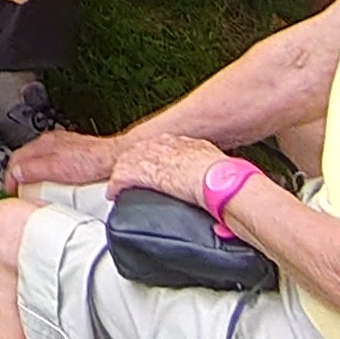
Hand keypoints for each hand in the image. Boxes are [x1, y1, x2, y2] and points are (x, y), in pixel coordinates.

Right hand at [1, 127, 119, 190]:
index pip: (16, 158)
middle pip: (26, 159)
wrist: (113, 160)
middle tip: (18, 191)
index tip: (10, 190)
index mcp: (44, 143)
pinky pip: (52, 164)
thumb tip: (16, 174)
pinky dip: (47, 175)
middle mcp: (51, 142)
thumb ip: (33, 169)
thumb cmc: (91, 161)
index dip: (9, 176)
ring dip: (33, 175)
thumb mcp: (56, 168)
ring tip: (33, 190)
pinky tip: (54, 184)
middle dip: (19, 175)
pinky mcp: (73, 154)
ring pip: (39, 161)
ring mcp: (62, 147)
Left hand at [108, 128, 234, 205]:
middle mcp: (165, 145)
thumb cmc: (226, 178)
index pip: (162, 146)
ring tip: (118, 188)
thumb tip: (220, 187)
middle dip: (133, 165)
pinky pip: (121, 178)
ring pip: (127, 162)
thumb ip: (211, 173)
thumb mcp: (219, 168)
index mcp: (185, 143)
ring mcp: (152, 156)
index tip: (153, 167)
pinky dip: (115, 187)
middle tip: (130, 178)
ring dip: (122, 176)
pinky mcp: (142, 171)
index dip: (154, 157)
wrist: (219, 181)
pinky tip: (113, 195)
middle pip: (140, 151)